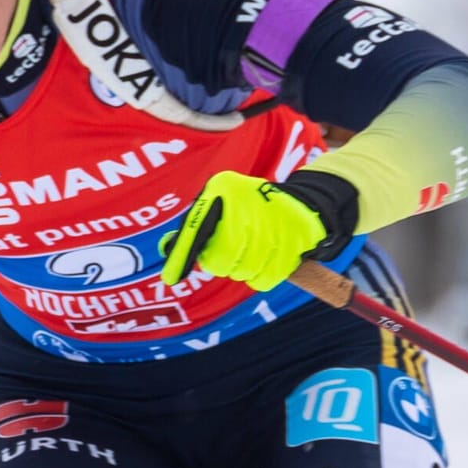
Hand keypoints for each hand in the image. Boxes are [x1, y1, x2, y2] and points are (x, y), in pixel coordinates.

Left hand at [160, 170, 351, 291]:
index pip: (197, 231)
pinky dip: (262, 276)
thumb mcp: (218, 202)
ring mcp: (274, 222)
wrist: (301, 204)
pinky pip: (264, 279)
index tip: (171, 278)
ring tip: (252, 251)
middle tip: (231, 253)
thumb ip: (192, 230)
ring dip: (243, 269)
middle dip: (222, 263)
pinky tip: (266, 259)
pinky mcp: (295, 242)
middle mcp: (247, 201)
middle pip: (219, 260)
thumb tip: (166, 252)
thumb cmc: (247, 208)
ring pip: (242, 272)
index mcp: (224, 188)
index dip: (182, 256)